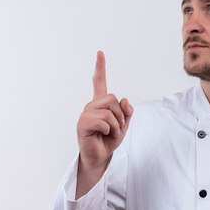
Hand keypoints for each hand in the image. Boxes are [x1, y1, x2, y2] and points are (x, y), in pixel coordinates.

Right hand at [76, 51, 132, 196]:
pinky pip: (102, 121)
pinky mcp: (82, 124)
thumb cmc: (109, 140)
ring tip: (110, 133)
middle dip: (120, 114)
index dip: (100, 68)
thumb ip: (127, 112)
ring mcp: (85, 114)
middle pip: (112, 98)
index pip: (100, 82)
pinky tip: (103, 135)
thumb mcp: (124, 125)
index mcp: (100, 104)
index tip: (100, 53)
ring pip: (109, 111)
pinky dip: (109, 130)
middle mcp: (91, 106)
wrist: (100, 156)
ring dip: (116, 125)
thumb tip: (124, 100)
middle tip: (118, 127)